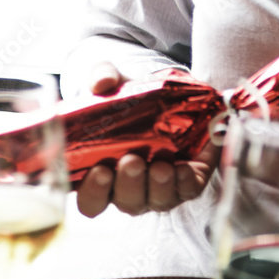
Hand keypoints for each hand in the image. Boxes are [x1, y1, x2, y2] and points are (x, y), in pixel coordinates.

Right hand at [73, 62, 218, 217]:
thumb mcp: (110, 82)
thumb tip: (103, 82)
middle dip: (129, 185)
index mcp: (100, 175)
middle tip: (130, 161)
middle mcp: (128, 188)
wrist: (161, 91)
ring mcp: (158, 188)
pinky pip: (187, 190)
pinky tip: (182, 169)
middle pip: (126, 203)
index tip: (99, 171)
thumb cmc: (125, 97)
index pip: (90, 201)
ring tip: (159, 165)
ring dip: (158, 186)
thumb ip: (101, 76)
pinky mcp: (187, 180)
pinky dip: (185, 182)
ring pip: (157, 200)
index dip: (93, 193)